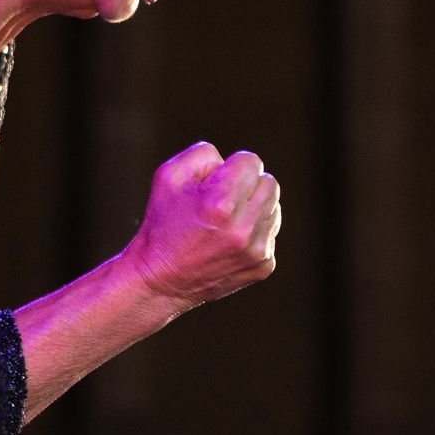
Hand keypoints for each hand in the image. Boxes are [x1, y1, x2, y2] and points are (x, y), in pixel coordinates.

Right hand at [120, 142, 281, 308]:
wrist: (161, 279)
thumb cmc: (162, 224)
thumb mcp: (167, 177)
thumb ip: (202, 154)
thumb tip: (230, 162)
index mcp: (219, 204)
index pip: (251, 161)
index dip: (230, 166)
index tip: (214, 182)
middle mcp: (243, 229)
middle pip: (269, 183)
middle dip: (246, 185)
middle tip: (221, 199)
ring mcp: (257, 251)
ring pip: (273, 207)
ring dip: (252, 208)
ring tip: (223, 221)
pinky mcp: (263, 266)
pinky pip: (270, 233)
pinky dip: (253, 232)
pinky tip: (228, 241)